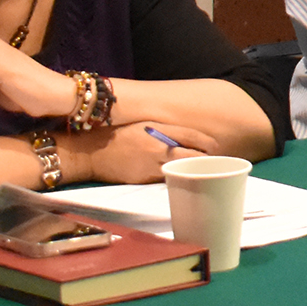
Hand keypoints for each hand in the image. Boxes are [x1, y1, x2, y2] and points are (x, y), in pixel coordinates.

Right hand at [67, 121, 221, 184]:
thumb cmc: (116, 136)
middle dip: (206, 160)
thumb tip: (187, 138)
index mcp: (158, 129)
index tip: (216, 147)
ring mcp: (152, 165)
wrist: (89, 153)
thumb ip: (165, 130)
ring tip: (201, 172)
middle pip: (193, 155)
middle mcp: (158, 147)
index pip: (192, 135)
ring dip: (193, 171)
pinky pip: (165, 180)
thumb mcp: (142, 125)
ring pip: (182, 170)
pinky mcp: (144, 179)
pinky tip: (180, 180)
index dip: (208, 143)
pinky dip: (175, 179)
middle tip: (213, 162)